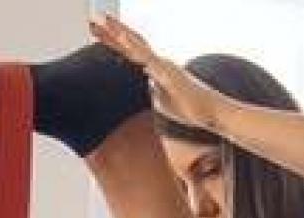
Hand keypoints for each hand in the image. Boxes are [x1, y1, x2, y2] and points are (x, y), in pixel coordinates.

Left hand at [89, 13, 228, 130]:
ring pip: (137, 45)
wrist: (210, 112)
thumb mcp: (165, 101)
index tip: (96, 32)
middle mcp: (158, 61)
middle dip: (110, 30)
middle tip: (93, 18)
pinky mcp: (168, 73)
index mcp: (156, 68)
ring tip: (101, 20)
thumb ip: (155, 91)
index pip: (130, 51)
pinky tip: (121, 38)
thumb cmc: (190, 108)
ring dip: (118, 32)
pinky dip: (134, 47)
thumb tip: (149, 87)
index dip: (113, 41)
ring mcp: (162, 65)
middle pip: (130, 42)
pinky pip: (147, 58)